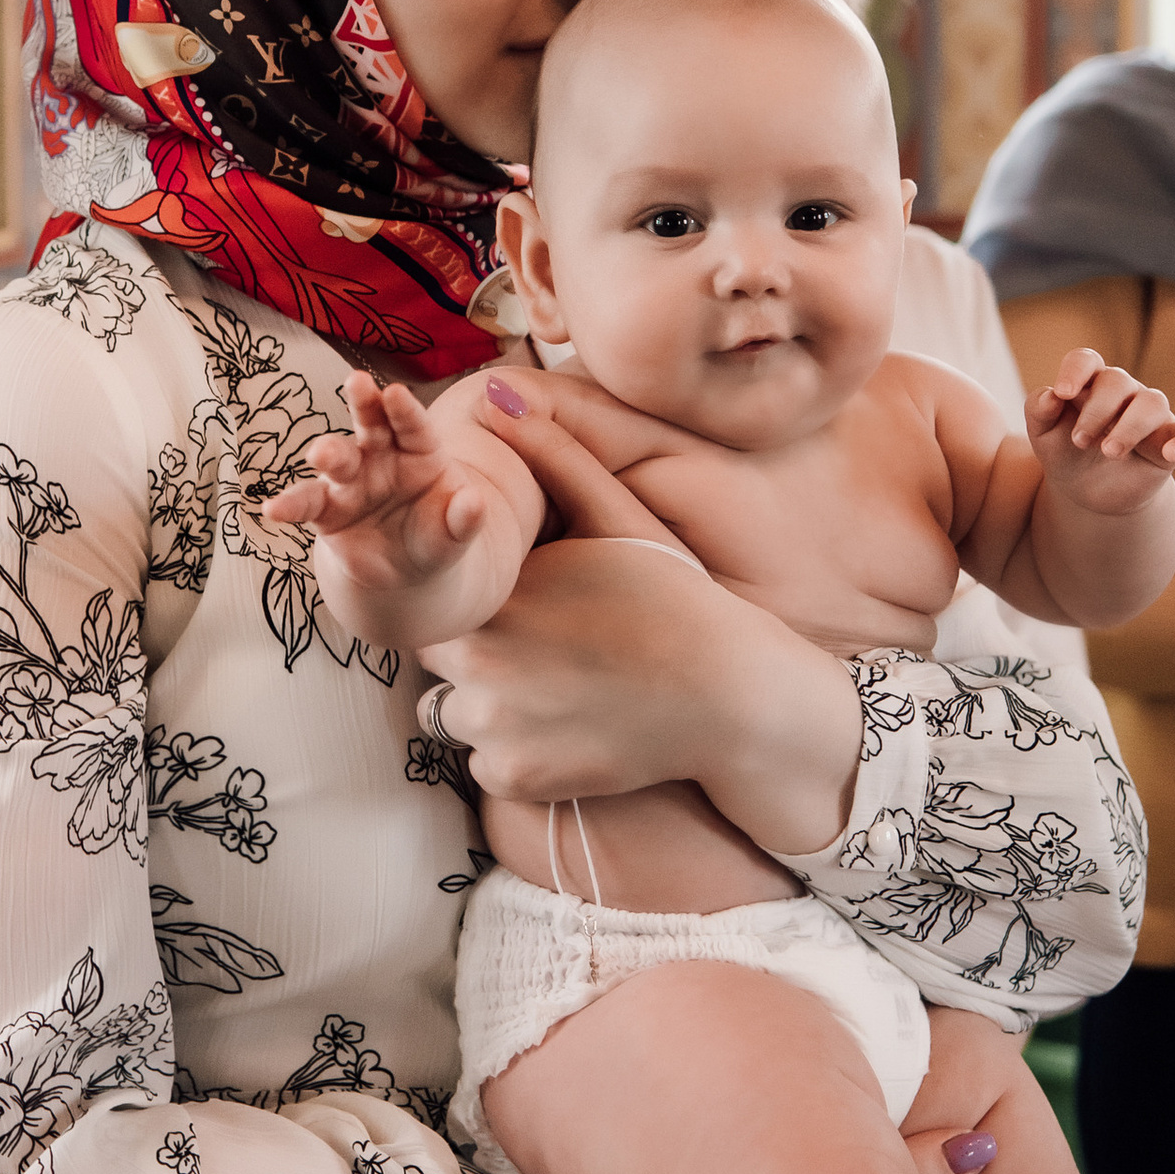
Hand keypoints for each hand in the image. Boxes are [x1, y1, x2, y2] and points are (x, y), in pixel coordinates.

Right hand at [262, 372, 483, 565]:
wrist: (405, 569)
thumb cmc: (435, 537)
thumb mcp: (454, 532)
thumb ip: (464, 519)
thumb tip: (476, 504)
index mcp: (421, 451)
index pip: (414, 425)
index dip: (405, 409)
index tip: (396, 392)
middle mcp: (381, 456)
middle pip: (372, 424)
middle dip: (363, 404)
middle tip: (357, 382)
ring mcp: (350, 479)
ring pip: (336, 459)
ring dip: (328, 452)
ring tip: (320, 455)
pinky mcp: (325, 509)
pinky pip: (306, 504)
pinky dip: (289, 506)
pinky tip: (273, 510)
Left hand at [423, 429, 860, 847]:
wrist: (730, 695)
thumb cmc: (674, 598)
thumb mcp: (618, 516)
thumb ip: (553, 456)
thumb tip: (497, 393)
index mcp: (493, 600)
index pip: (444, 599)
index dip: (484, 600)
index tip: (530, 602)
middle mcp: (478, 670)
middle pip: (446, 656)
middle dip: (484, 648)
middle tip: (552, 643)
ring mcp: (494, 732)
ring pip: (459, 712)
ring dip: (493, 702)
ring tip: (563, 684)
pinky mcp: (515, 780)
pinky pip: (488, 762)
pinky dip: (516, 750)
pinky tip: (570, 724)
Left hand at [1028, 348, 1174, 511]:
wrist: (1089, 493)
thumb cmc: (1065, 453)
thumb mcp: (1043, 436)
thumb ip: (1038, 410)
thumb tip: (1051, 395)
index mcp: (1089, 383)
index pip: (1086, 360)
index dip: (1076, 370)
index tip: (1064, 393)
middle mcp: (1124, 393)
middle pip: (1118, 381)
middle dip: (1097, 410)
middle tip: (1080, 442)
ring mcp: (1150, 416)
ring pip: (1153, 402)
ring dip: (1130, 426)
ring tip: (1109, 452)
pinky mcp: (1170, 443)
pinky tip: (1171, 454)